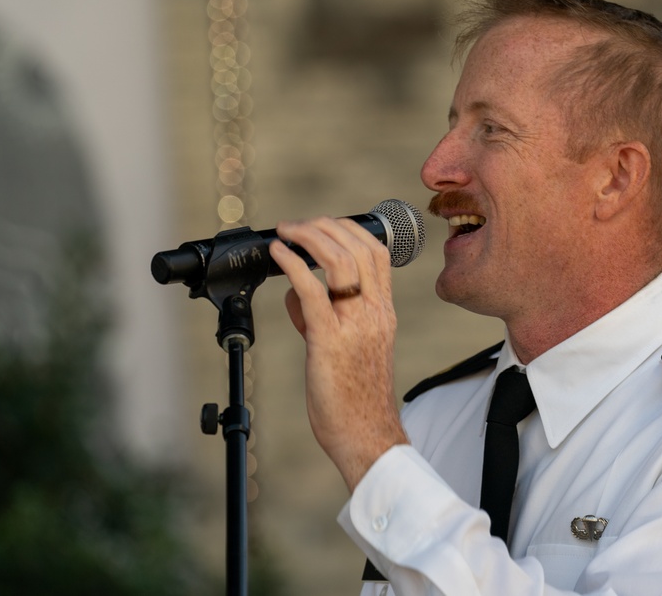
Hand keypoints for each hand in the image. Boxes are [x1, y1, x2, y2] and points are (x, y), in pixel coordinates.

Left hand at [269, 216, 408, 490]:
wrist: (367, 435)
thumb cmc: (356, 397)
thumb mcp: (350, 347)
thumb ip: (321, 316)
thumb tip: (295, 292)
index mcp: (383, 311)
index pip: (376, 253)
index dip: (348, 229)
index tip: (321, 227)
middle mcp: (374, 311)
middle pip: (358, 247)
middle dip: (324, 226)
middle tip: (296, 226)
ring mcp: (354, 324)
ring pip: (339, 260)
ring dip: (308, 238)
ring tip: (286, 233)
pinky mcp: (329, 340)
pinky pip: (312, 291)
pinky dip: (292, 265)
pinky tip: (278, 255)